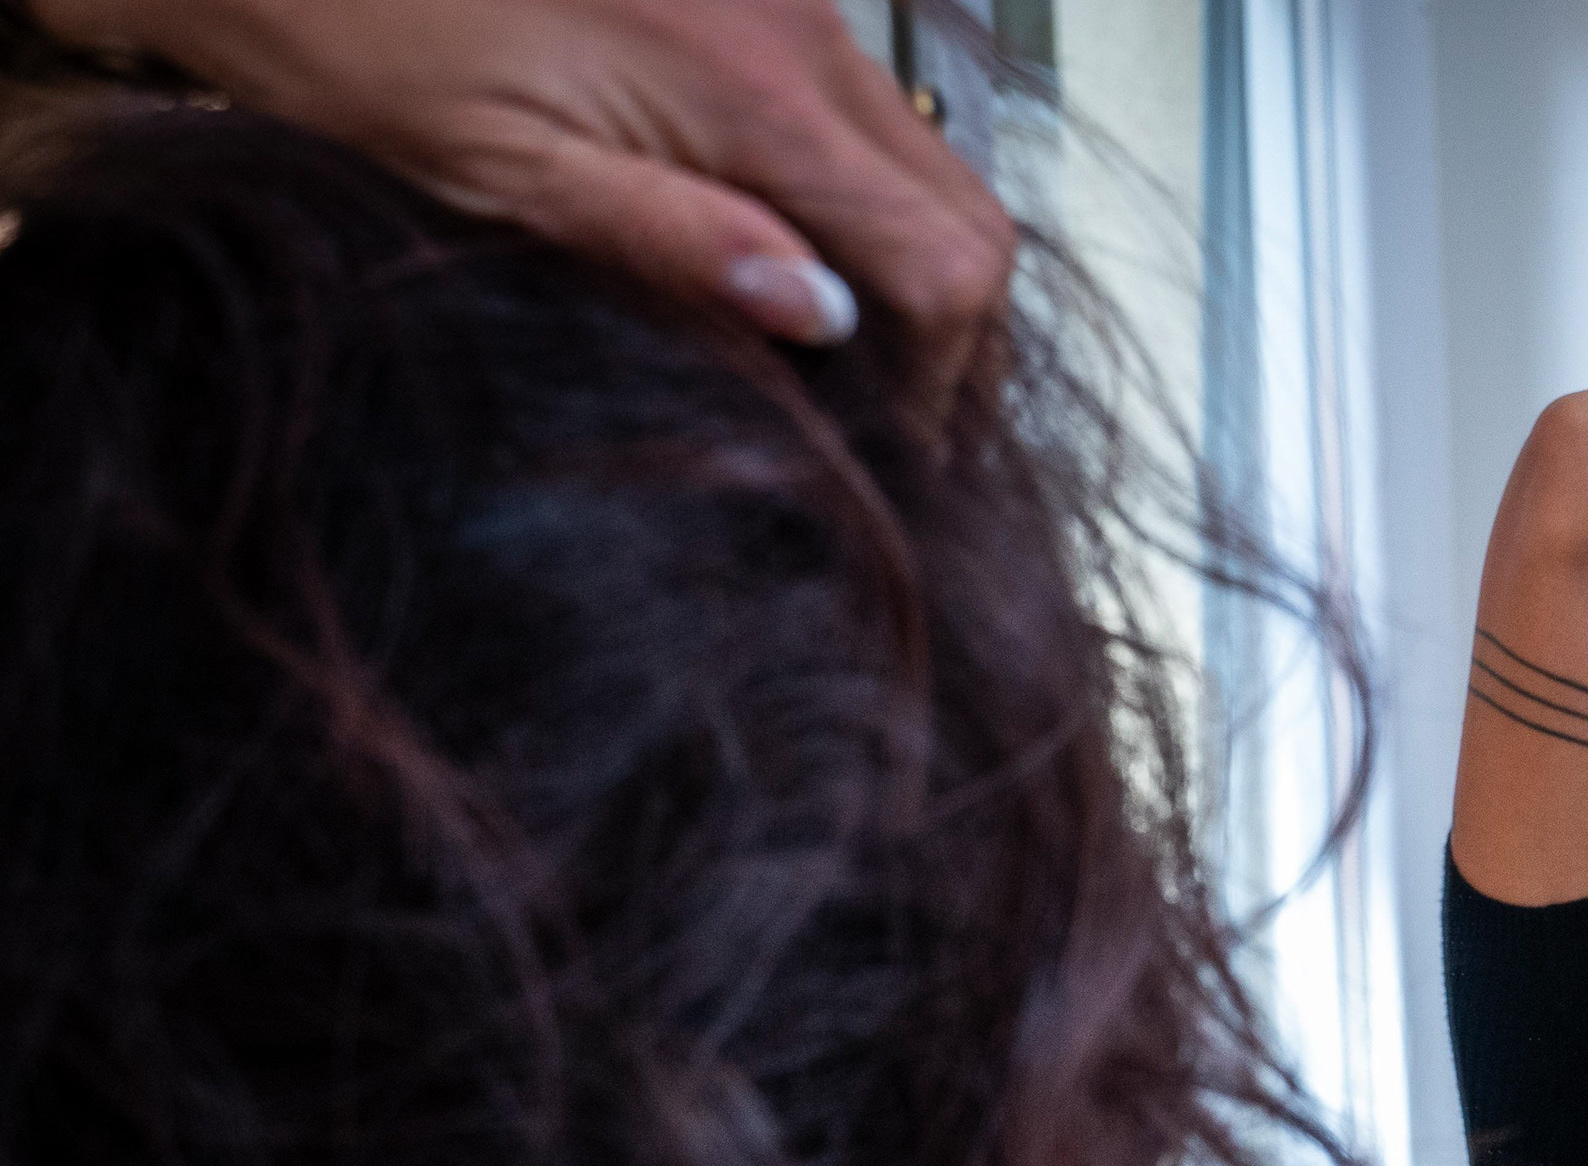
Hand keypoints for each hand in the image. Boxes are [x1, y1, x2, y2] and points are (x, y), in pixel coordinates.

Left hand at [42, 0, 1012, 380]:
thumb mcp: (505, 176)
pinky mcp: (761, 1)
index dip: (939, 375)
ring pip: (931, 167)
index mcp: (750, 89)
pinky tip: (788, 259)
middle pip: (969, 212)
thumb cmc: (364, 41)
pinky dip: (862, 204)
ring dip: (908, 266)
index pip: (946, 261)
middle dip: (949, 329)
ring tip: (832, 352)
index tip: (893, 445)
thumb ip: (676, 244)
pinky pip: (867, 123)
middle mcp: (798, 29)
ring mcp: (791, 6)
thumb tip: (823, 319)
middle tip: (882, 417)